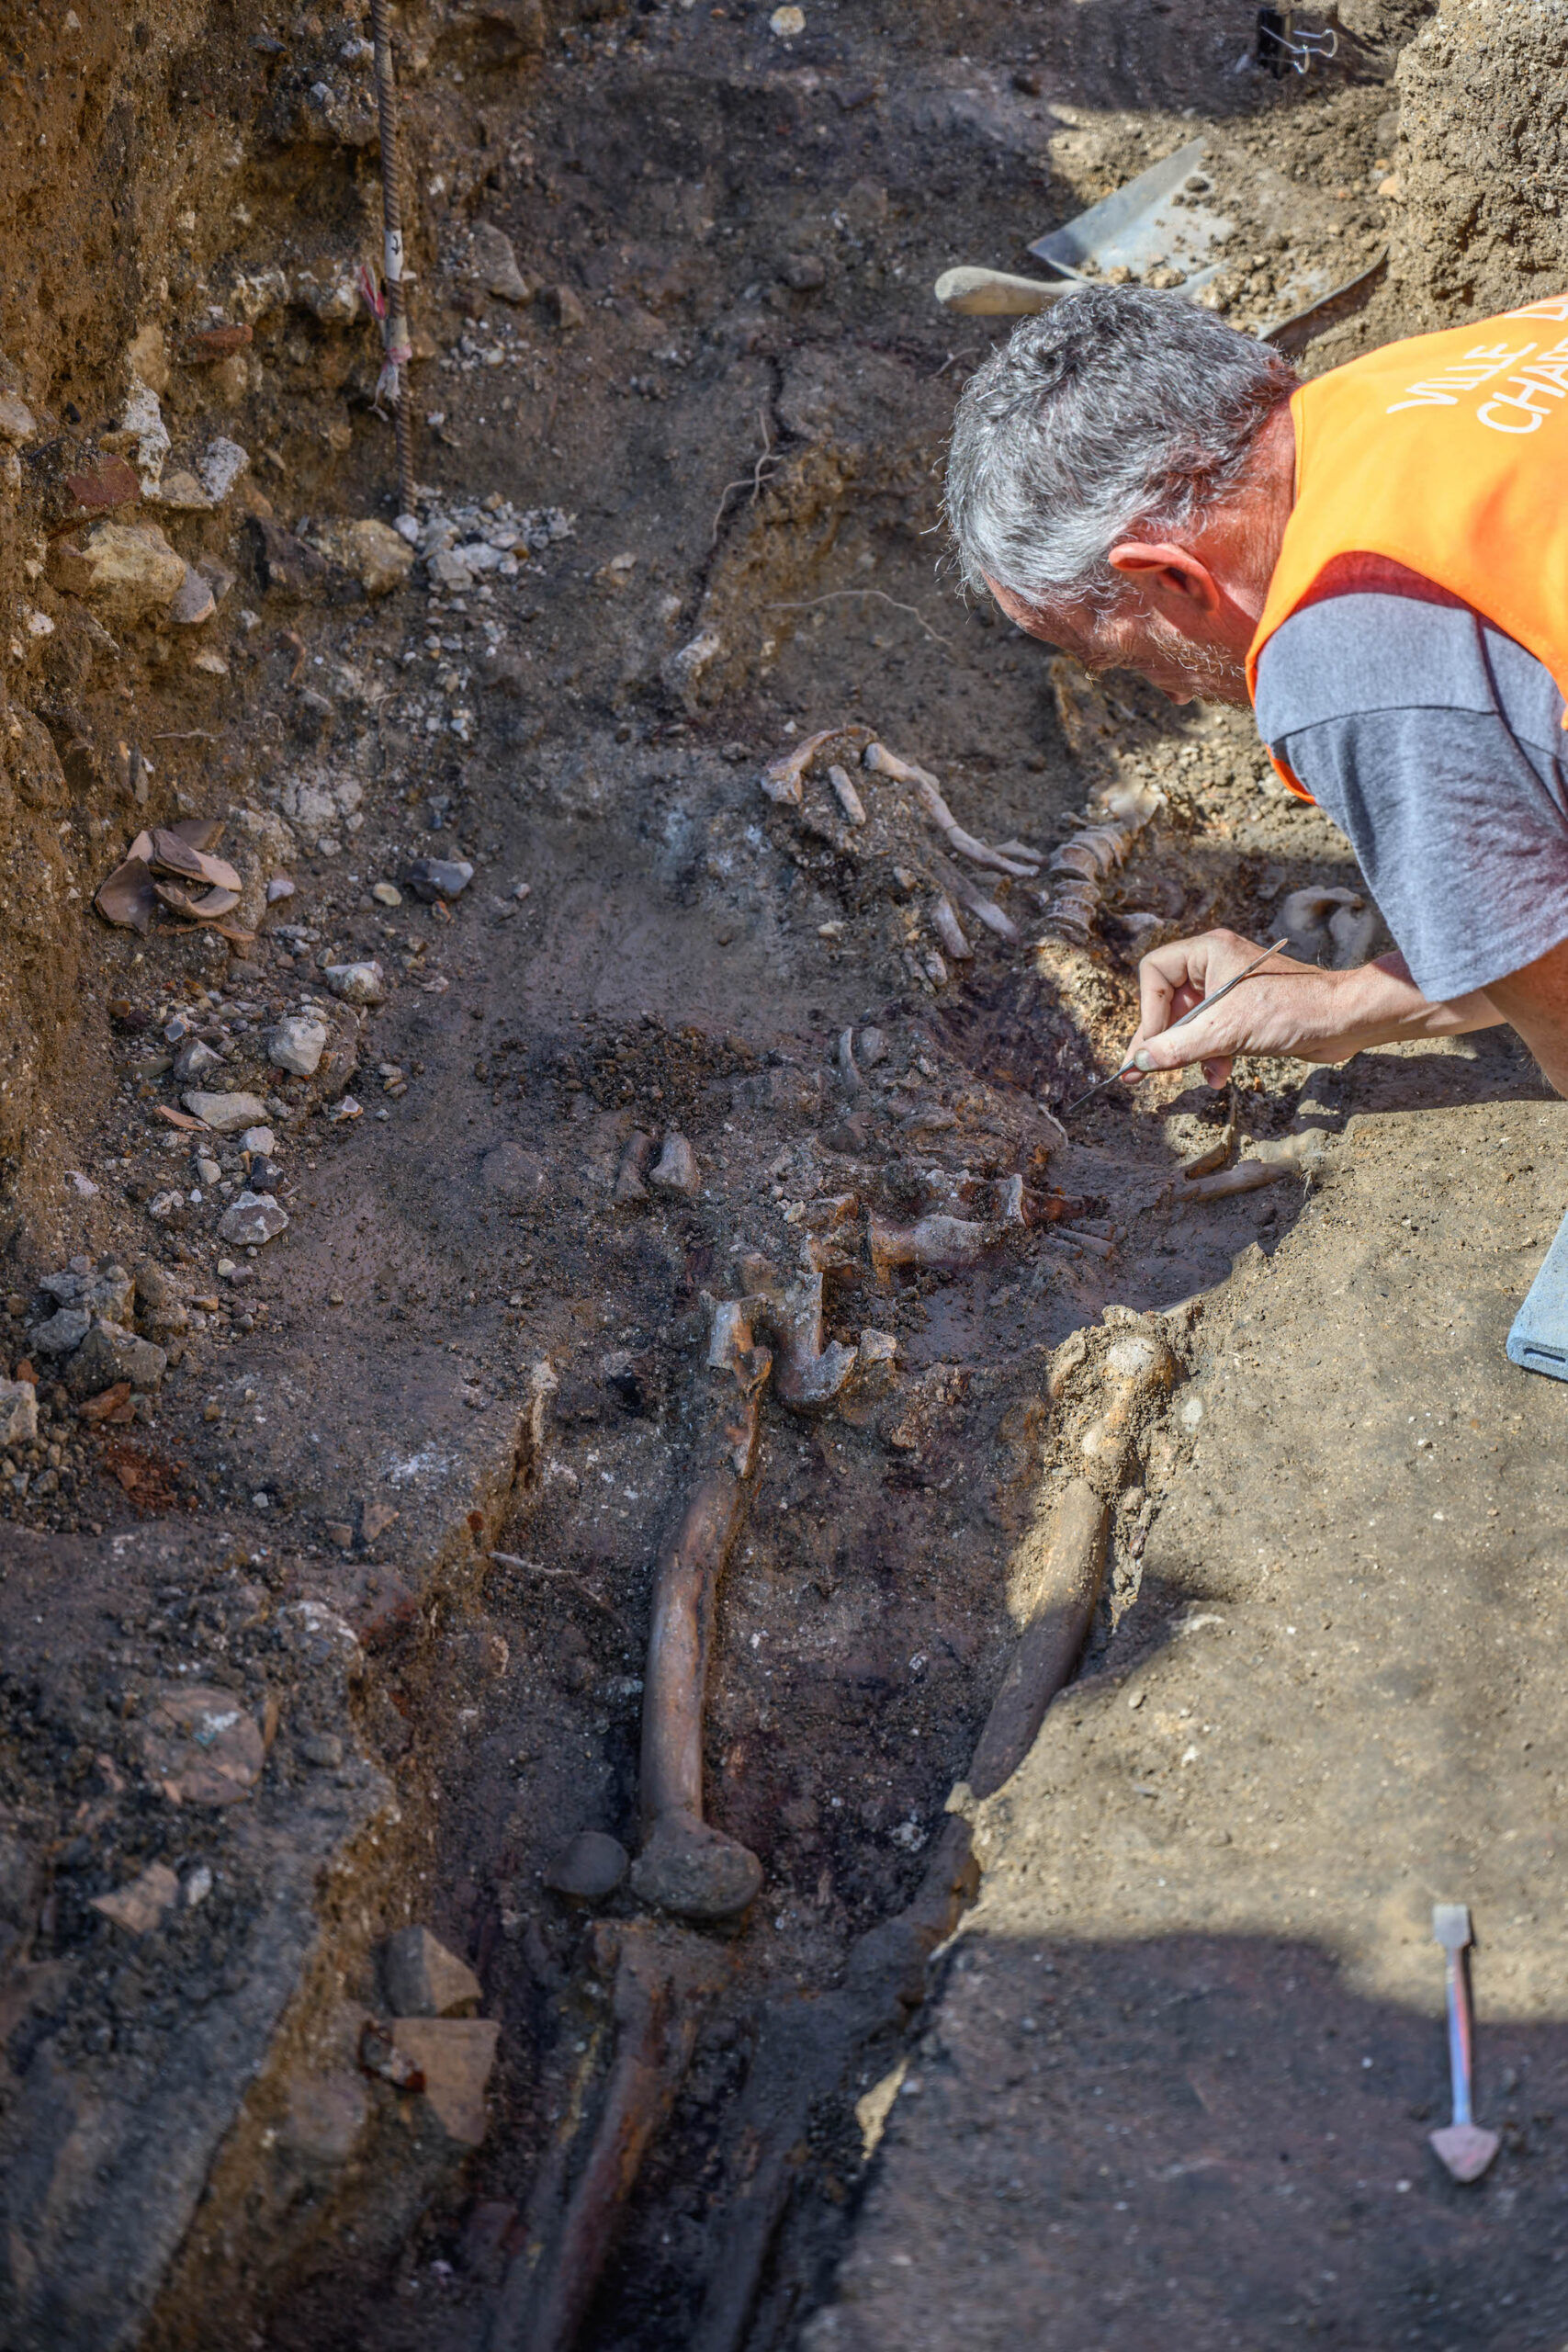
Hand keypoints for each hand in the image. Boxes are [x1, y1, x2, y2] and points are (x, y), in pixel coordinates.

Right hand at [1122, 929, 1498, 1088]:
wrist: (1345, 1020)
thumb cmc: (1292, 1010)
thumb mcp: (1226, 1031)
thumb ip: (1177, 1048)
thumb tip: (1139, 1064)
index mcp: (1208, 951)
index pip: (1154, 974)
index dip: (1148, 1012)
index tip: (1150, 1047)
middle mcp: (1217, 965)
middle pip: (1169, 1002)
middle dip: (1166, 1039)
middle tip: (1141, 1073)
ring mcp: (1232, 989)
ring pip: (1190, 1022)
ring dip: (1191, 1052)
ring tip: (1198, 1075)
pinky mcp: (1247, 1012)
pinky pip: (1213, 1033)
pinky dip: (1212, 1055)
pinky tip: (1219, 1075)